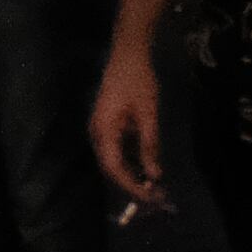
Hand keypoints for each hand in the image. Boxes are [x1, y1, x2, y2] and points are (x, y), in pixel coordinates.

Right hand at [91, 39, 168, 210]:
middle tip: (154, 197)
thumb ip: (149, 145)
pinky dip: (131, 162)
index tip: (148, 198)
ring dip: (132, 175)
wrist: (128, 53)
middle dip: (131, 185)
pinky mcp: (108, 126)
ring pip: (113, 161)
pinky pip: (117, 150)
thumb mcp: (148, 113)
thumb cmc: (138, 80)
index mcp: (103, 130)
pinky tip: (146, 169)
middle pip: (111, 168)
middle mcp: (97, 133)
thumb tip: (154, 175)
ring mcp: (101, 130)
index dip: (130, 186)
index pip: (114, 168)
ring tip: (153, 188)